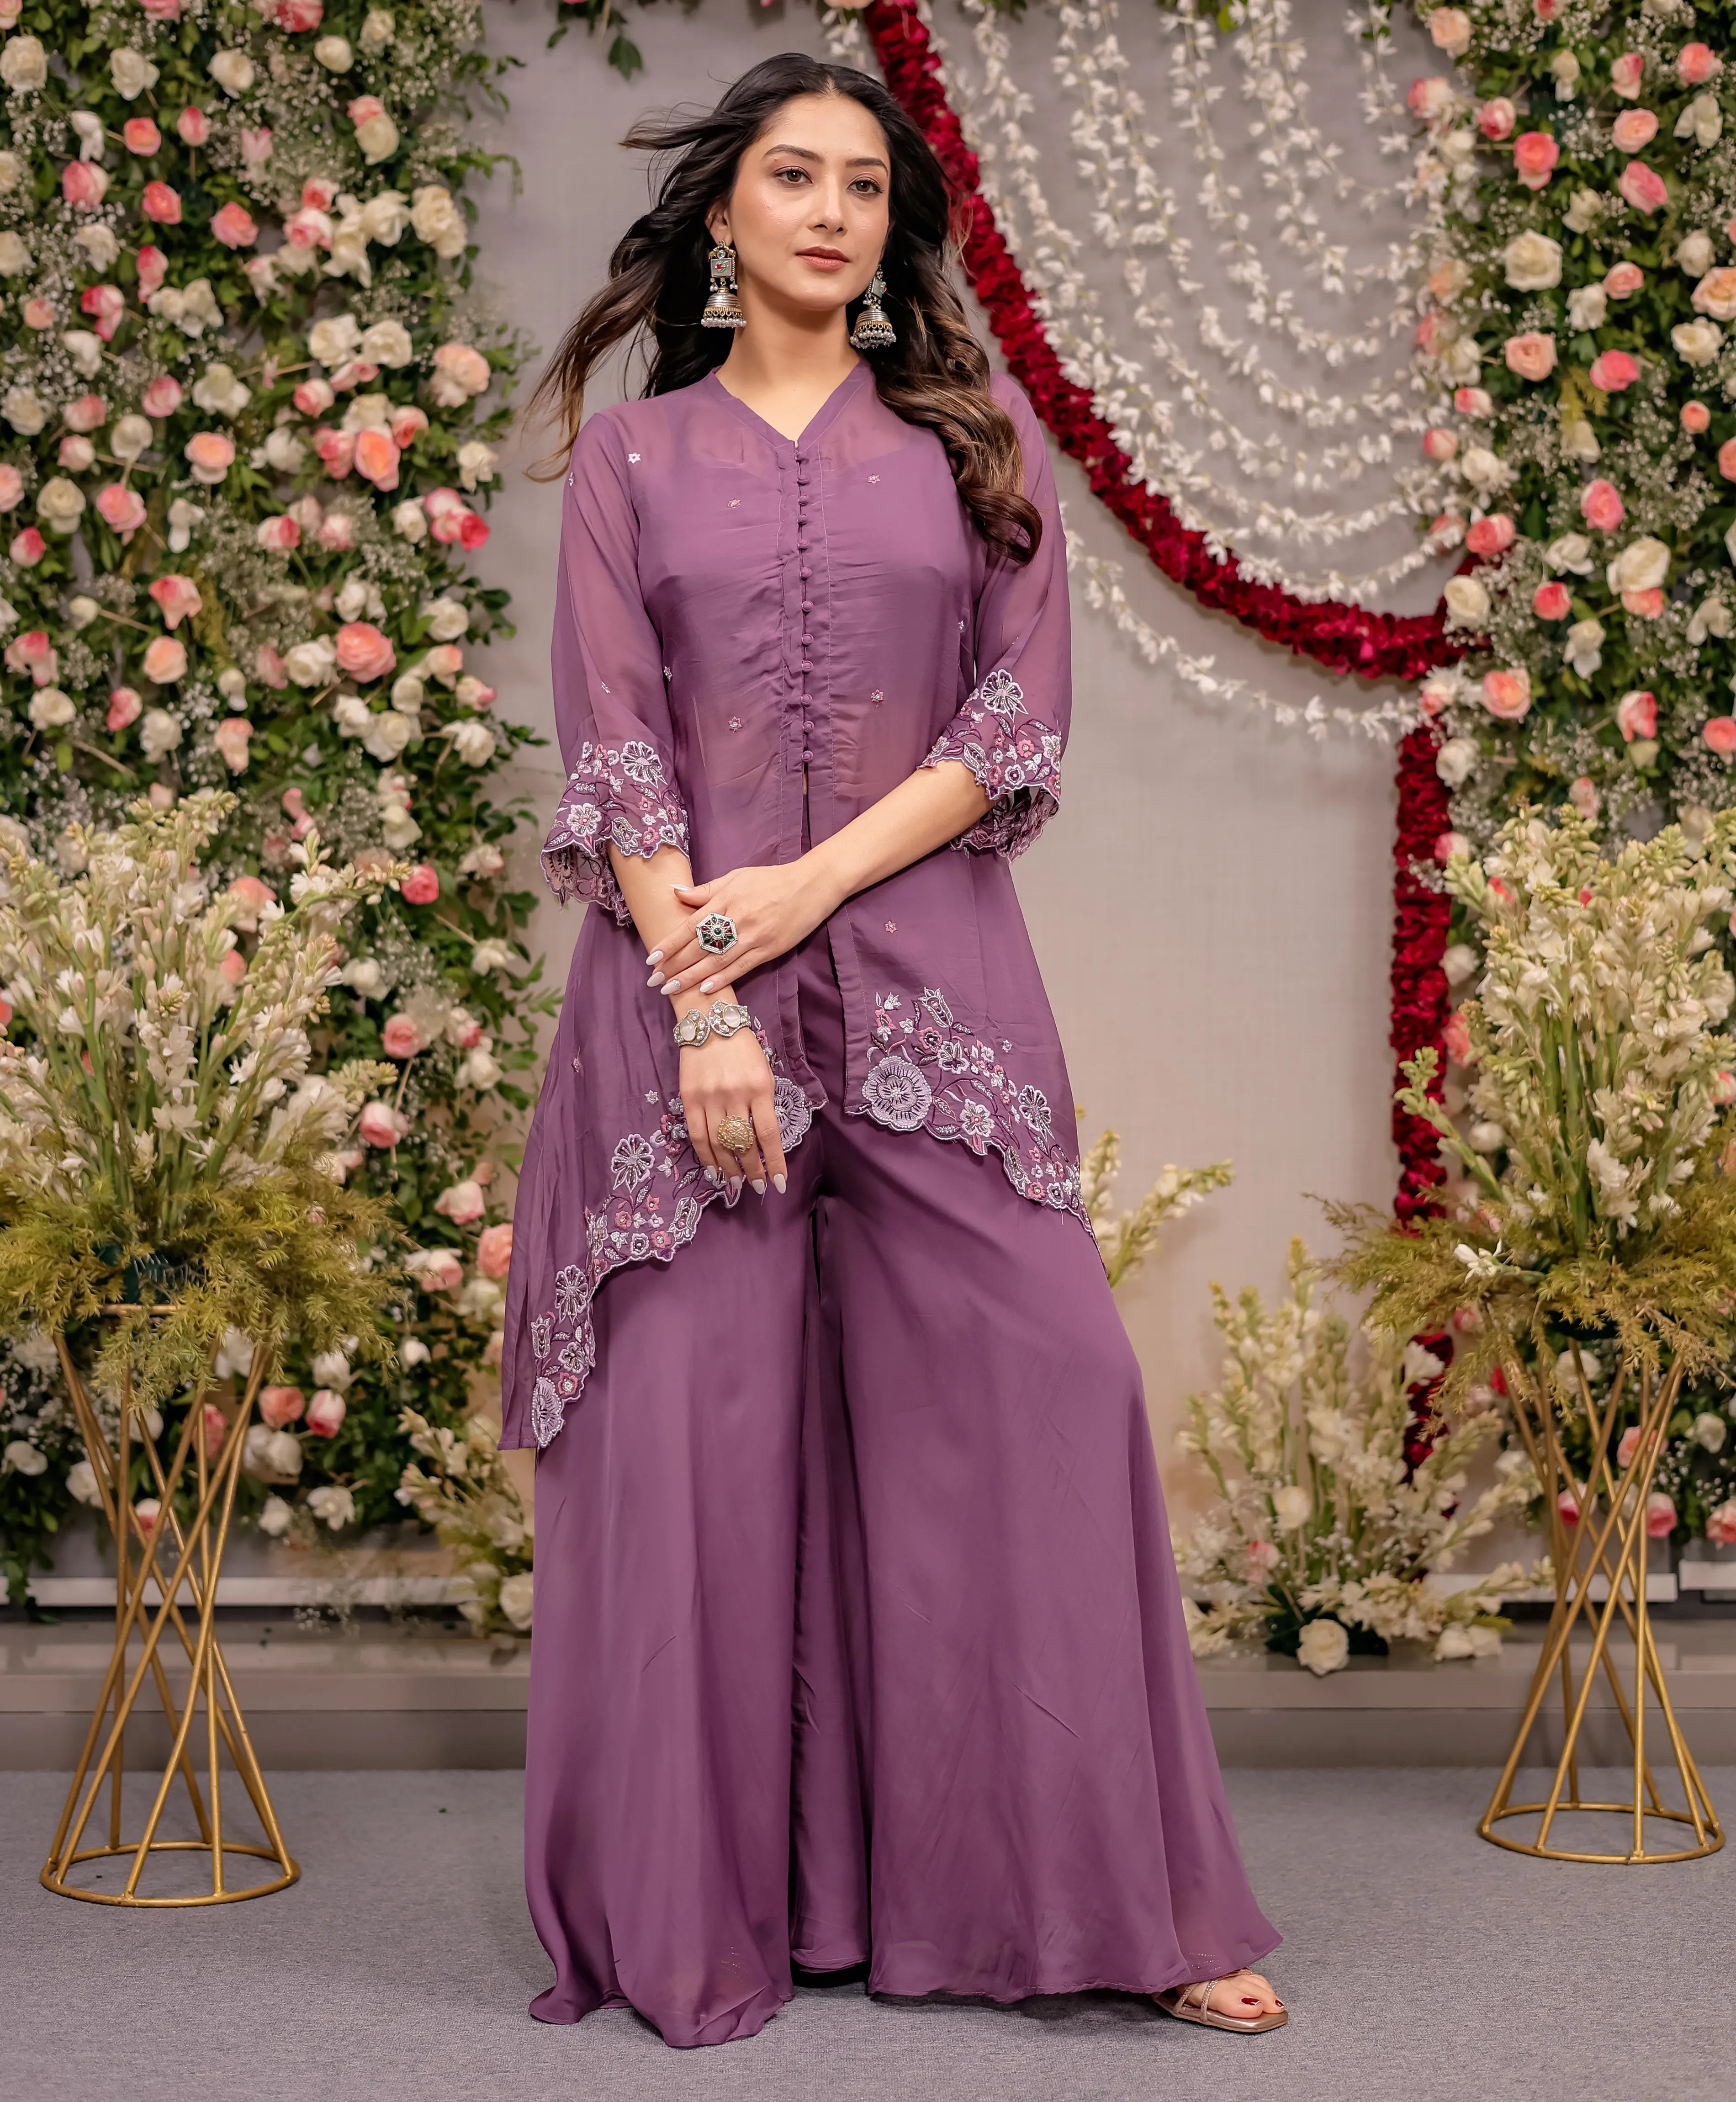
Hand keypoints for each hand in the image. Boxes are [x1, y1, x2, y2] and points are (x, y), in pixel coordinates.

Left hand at [648, 859, 839, 1001]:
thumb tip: (675, 893)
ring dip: (691, 978)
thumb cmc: (770, 880)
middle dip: (675, 965)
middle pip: (699, 947)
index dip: (670, 944)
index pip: (690, 926)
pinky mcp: (768, 950)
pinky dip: (722, 979)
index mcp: (726, 899)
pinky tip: (705, 989)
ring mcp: (753, 937)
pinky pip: (741, 967)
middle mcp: (737, 919)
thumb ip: (705, 890)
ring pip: (717, 961)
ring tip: (671, 989)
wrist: (810, 886)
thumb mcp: (735, 877)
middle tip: (654, 981)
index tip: (652, 958)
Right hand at [679, 1027, 787, 1192]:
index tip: (778, 1183)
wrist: (709, 1022)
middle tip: (757, 1187)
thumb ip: (764, 1103)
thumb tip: (763, 1141)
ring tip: (736, 1183)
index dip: (774, 1162)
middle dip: (752, 1170)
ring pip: (720, 1143)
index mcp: (760, 1087)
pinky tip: (714, 1170)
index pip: (769, 1134)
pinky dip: (706, 1156)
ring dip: (729, 1168)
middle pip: (743, 1143)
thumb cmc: (743, 1048)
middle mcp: (735, 1095)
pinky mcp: (689, 1098)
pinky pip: (697, 1134)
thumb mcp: (764, 1071)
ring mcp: (710, 1097)